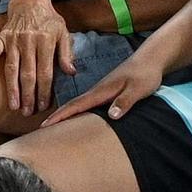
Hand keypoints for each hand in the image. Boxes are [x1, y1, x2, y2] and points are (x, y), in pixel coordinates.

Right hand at [0, 0, 73, 115]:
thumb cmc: (49, 20)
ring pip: (11, 68)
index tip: (43, 106)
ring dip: (12, 88)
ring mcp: (13, 40)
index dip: (45, 91)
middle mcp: (28, 41)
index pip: (45, 72)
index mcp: (46, 42)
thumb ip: (67, 53)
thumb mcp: (63, 33)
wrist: (30, 1)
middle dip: (28, 95)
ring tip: (13, 106)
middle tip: (27, 112)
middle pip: (28, 74)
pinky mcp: (1, 37)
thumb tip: (71, 72)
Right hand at [39, 43, 165, 127]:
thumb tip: (112, 116)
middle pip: (72, 106)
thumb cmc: (145, 74)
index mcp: (101, 91)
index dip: (60, 116)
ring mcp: (101, 92)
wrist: (150, 59)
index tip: (45, 125)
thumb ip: (125, 101)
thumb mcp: (138, 89)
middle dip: (56, 118)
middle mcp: (97, 91)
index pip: (76, 105)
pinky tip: (75, 119)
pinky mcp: (106, 93)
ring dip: (64, 116)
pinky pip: (87, 105)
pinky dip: (76, 112)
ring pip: (78, 106)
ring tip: (52, 129)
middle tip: (40, 131)